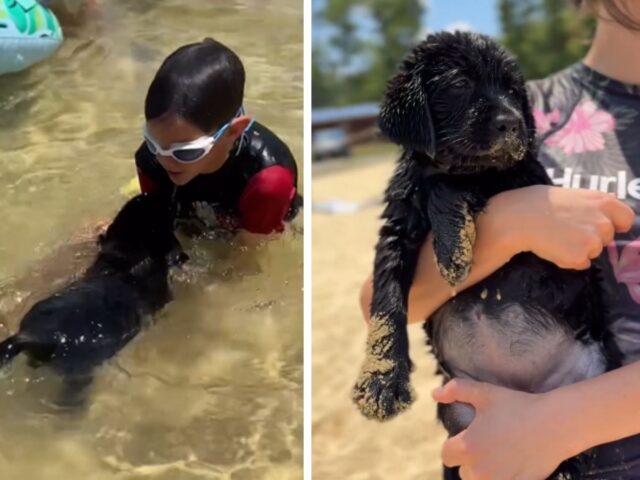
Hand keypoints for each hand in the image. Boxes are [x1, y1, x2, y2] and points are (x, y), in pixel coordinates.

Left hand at [432, 379, 570, 479]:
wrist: (555, 425)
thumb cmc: (517, 406)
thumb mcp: (484, 393)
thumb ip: (455, 390)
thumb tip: (434, 394)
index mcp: (468, 447)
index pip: (447, 455)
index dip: (455, 445)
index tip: (468, 438)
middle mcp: (479, 469)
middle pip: (463, 472)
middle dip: (471, 460)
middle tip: (488, 445)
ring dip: (484, 472)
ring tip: (499, 456)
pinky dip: (502, 477)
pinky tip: (512, 464)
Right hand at [485, 185, 634, 269]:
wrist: (517, 218)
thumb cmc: (538, 203)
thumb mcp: (573, 195)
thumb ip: (593, 204)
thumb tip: (607, 210)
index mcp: (604, 202)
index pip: (626, 218)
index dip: (615, 224)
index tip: (601, 227)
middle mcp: (604, 221)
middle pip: (606, 238)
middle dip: (590, 237)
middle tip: (566, 230)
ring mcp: (593, 240)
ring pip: (593, 251)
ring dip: (579, 249)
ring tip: (556, 237)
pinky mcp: (580, 256)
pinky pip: (580, 263)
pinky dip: (568, 259)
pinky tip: (553, 247)